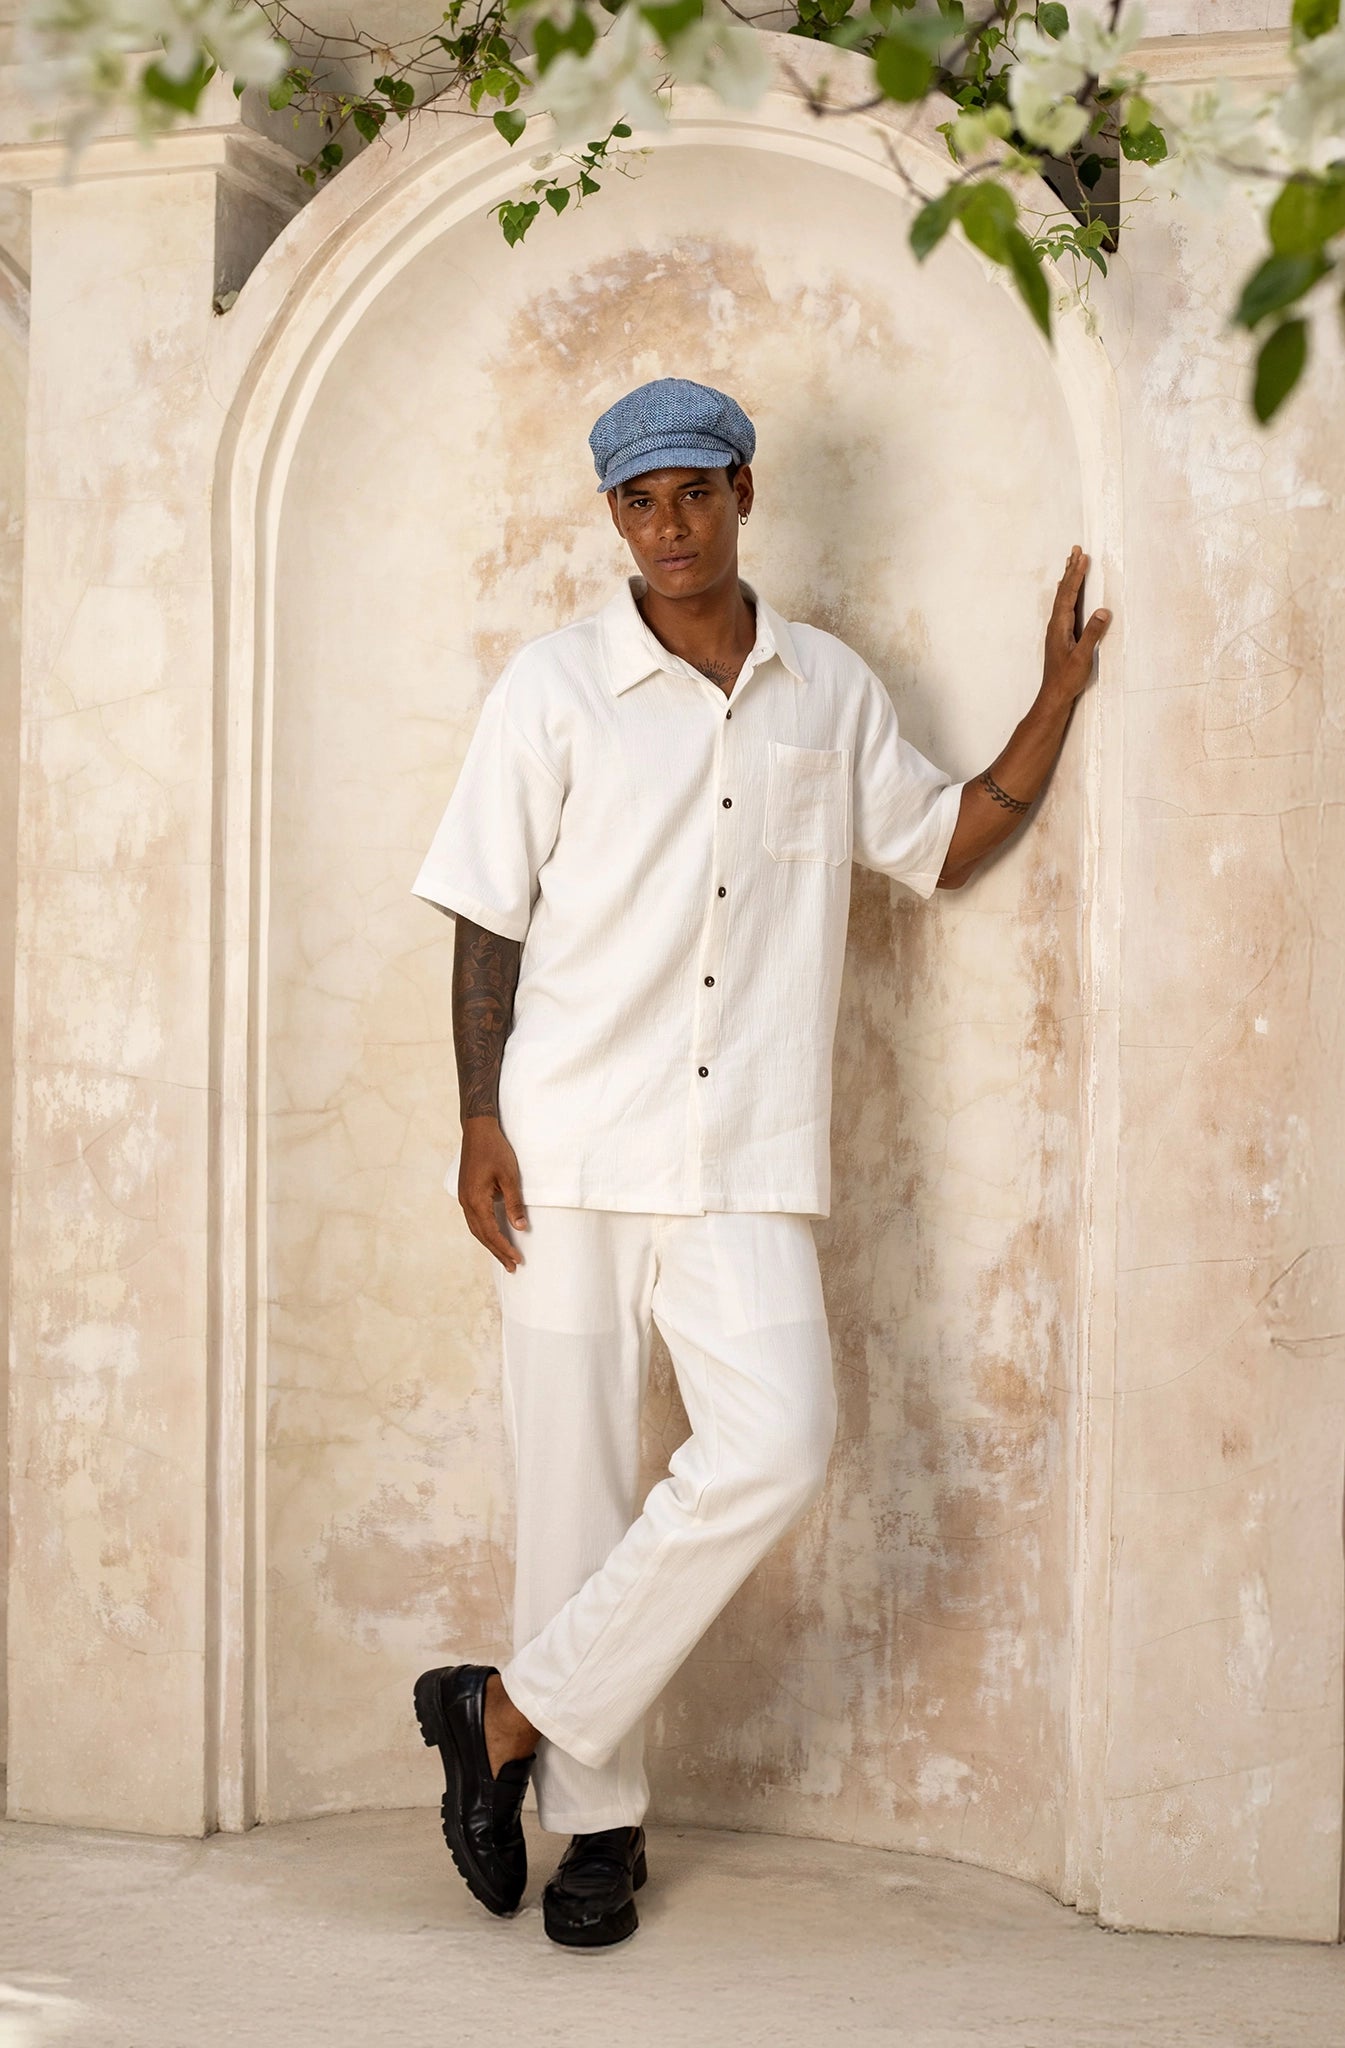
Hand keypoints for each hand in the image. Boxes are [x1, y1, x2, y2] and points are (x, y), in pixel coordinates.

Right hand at [458, 1115, 527, 1272]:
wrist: (478, 1130)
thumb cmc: (495, 1150)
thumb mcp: (510, 1176)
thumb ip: (514, 1203)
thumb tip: (521, 1227)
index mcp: (476, 1200)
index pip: (491, 1232)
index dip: (504, 1248)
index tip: (518, 1260)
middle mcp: (467, 1203)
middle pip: (482, 1235)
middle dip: (497, 1252)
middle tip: (512, 1267)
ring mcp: (464, 1198)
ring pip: (476, 1229)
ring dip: (490, 1244)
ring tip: (504, 1257)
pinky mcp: (467, 1193)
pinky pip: (474, 1220)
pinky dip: (484, 1232)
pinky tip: (493, 1235)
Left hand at [1043, 544, 1110, 704]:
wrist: (1054, 694)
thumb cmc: (1067, 678)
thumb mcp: (1083, 656)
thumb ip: (1092, 634)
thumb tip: (1102, 611)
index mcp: (1060, 626)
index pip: (1069, 595)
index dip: (1076, 576)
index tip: (1083, 558)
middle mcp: (1056, 624)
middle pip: (1063, 591)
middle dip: (1071, 570)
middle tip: (1075, 550)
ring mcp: (1057, 629)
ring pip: (1062, 597)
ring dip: (1068, 578)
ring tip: (1072, 562)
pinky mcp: (1060, 634)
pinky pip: (1064, 606)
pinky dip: (1067, 592)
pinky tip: (1066, 591)